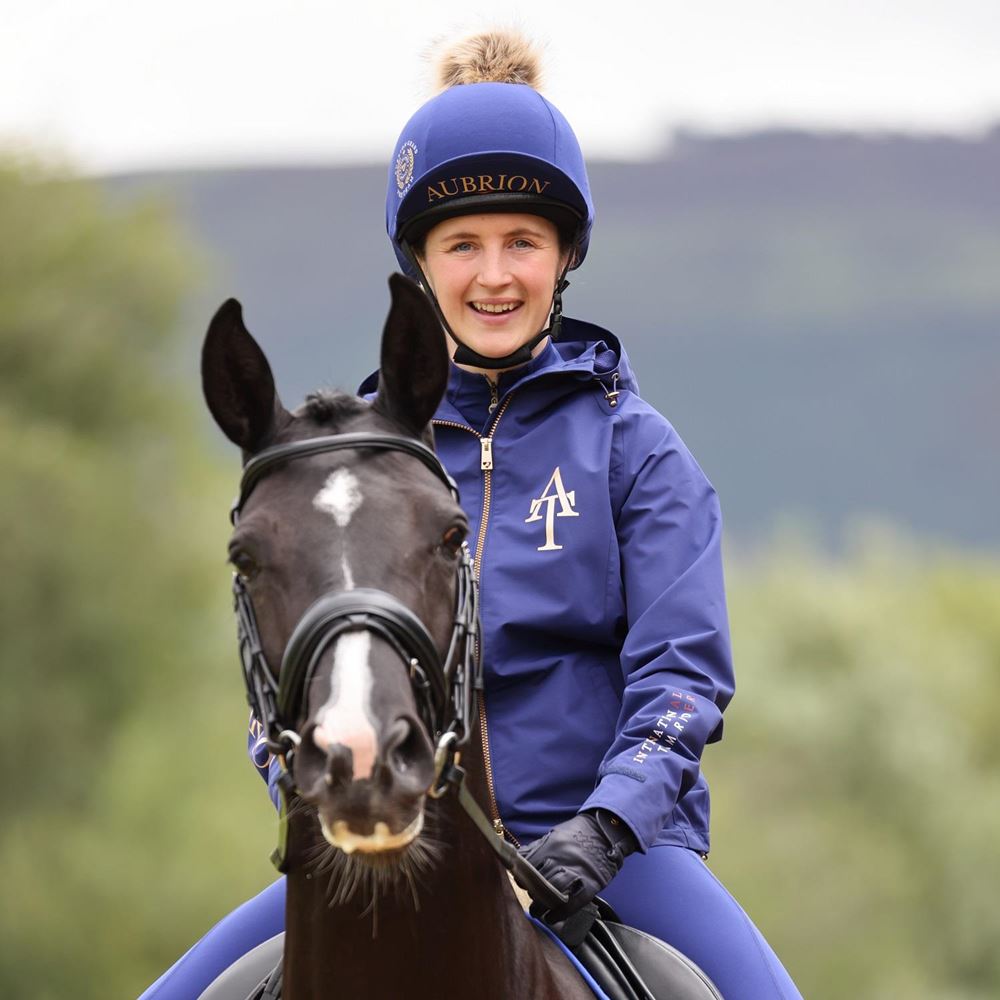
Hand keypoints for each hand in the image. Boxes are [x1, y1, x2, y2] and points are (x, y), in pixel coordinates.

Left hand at [517, 809, 638, 921]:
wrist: (606, 831)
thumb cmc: (578, 833)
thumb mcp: (555, 834)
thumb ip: (538, 847)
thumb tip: (519, 859)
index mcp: (551, 846)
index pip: (529, 865)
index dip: (522, 876)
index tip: (520, 884)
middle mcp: (562, 859)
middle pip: (539, 881)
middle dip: (532, 893)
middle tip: (530, 899)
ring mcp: (577, 872)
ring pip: (553, 893)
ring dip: (541, 906)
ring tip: (536, 912)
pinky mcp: (591, 884)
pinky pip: (573, 903)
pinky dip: (560, 913)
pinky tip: (551, 918)